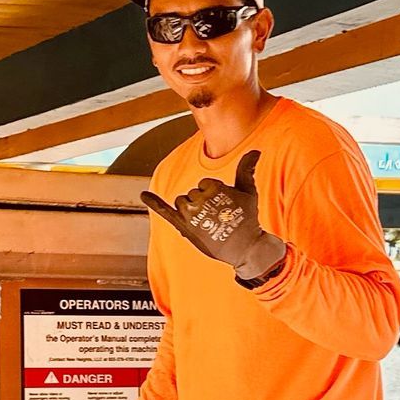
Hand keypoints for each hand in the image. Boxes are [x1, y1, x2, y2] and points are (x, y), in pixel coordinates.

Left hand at [140, 149, 288, 285]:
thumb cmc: (247, 218)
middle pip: (191, 193)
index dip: (214, 195)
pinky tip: (143, 194)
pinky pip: (164, 210)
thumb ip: (246, 169)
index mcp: (213, 187)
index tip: (224, 207)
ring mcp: (190, 214)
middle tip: (217, 218)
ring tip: (206, 223)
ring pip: (181, 202)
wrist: (245, 248)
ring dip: (190, 210)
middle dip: (202, 203)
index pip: (204, 184)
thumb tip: (256, 150)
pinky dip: (152, 202)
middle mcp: (199, 199)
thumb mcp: (248, 192)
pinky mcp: (183, 227)